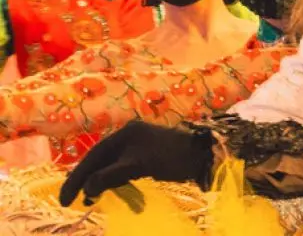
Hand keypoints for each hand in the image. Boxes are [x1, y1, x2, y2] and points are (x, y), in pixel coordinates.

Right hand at [58, 120, 213, 205]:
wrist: (205, 155)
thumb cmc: (173, 157)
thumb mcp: (138, 166)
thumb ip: (111, 176)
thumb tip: (87, 189)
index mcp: (124, 133)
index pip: (93, 156)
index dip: (76, 178)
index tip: (64, 200)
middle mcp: (129, 137)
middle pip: (100, 161)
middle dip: (86, 182)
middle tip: (73, 202)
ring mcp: (139, 146)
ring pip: (111, 167)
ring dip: (102, 184)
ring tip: (92, 201)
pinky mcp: (147, 157)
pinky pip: (125, 171)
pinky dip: (118, 183)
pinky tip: (116, 194)